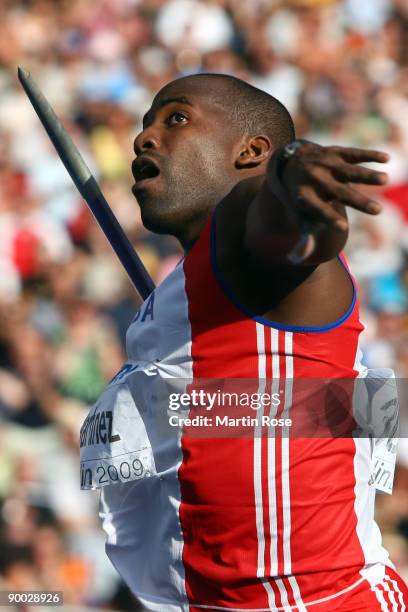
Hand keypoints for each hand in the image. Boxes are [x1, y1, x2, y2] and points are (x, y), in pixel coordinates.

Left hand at [273, 142, 389, 261]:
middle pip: (338, 192)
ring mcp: (325, 164)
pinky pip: (353, 153)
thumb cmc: (302, 199)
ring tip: (385, 180)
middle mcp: (314, 179)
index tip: (342, 228)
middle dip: (357, 200)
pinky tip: (387, 159)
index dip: (328, 218)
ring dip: (366, 175)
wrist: (291, 165)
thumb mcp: (301, 216)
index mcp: (303, 197)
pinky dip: (369, 155)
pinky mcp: (335, 152)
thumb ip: (304, 238)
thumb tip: (295, 260)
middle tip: (378, 211)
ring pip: (348, 170)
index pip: (316, 209)